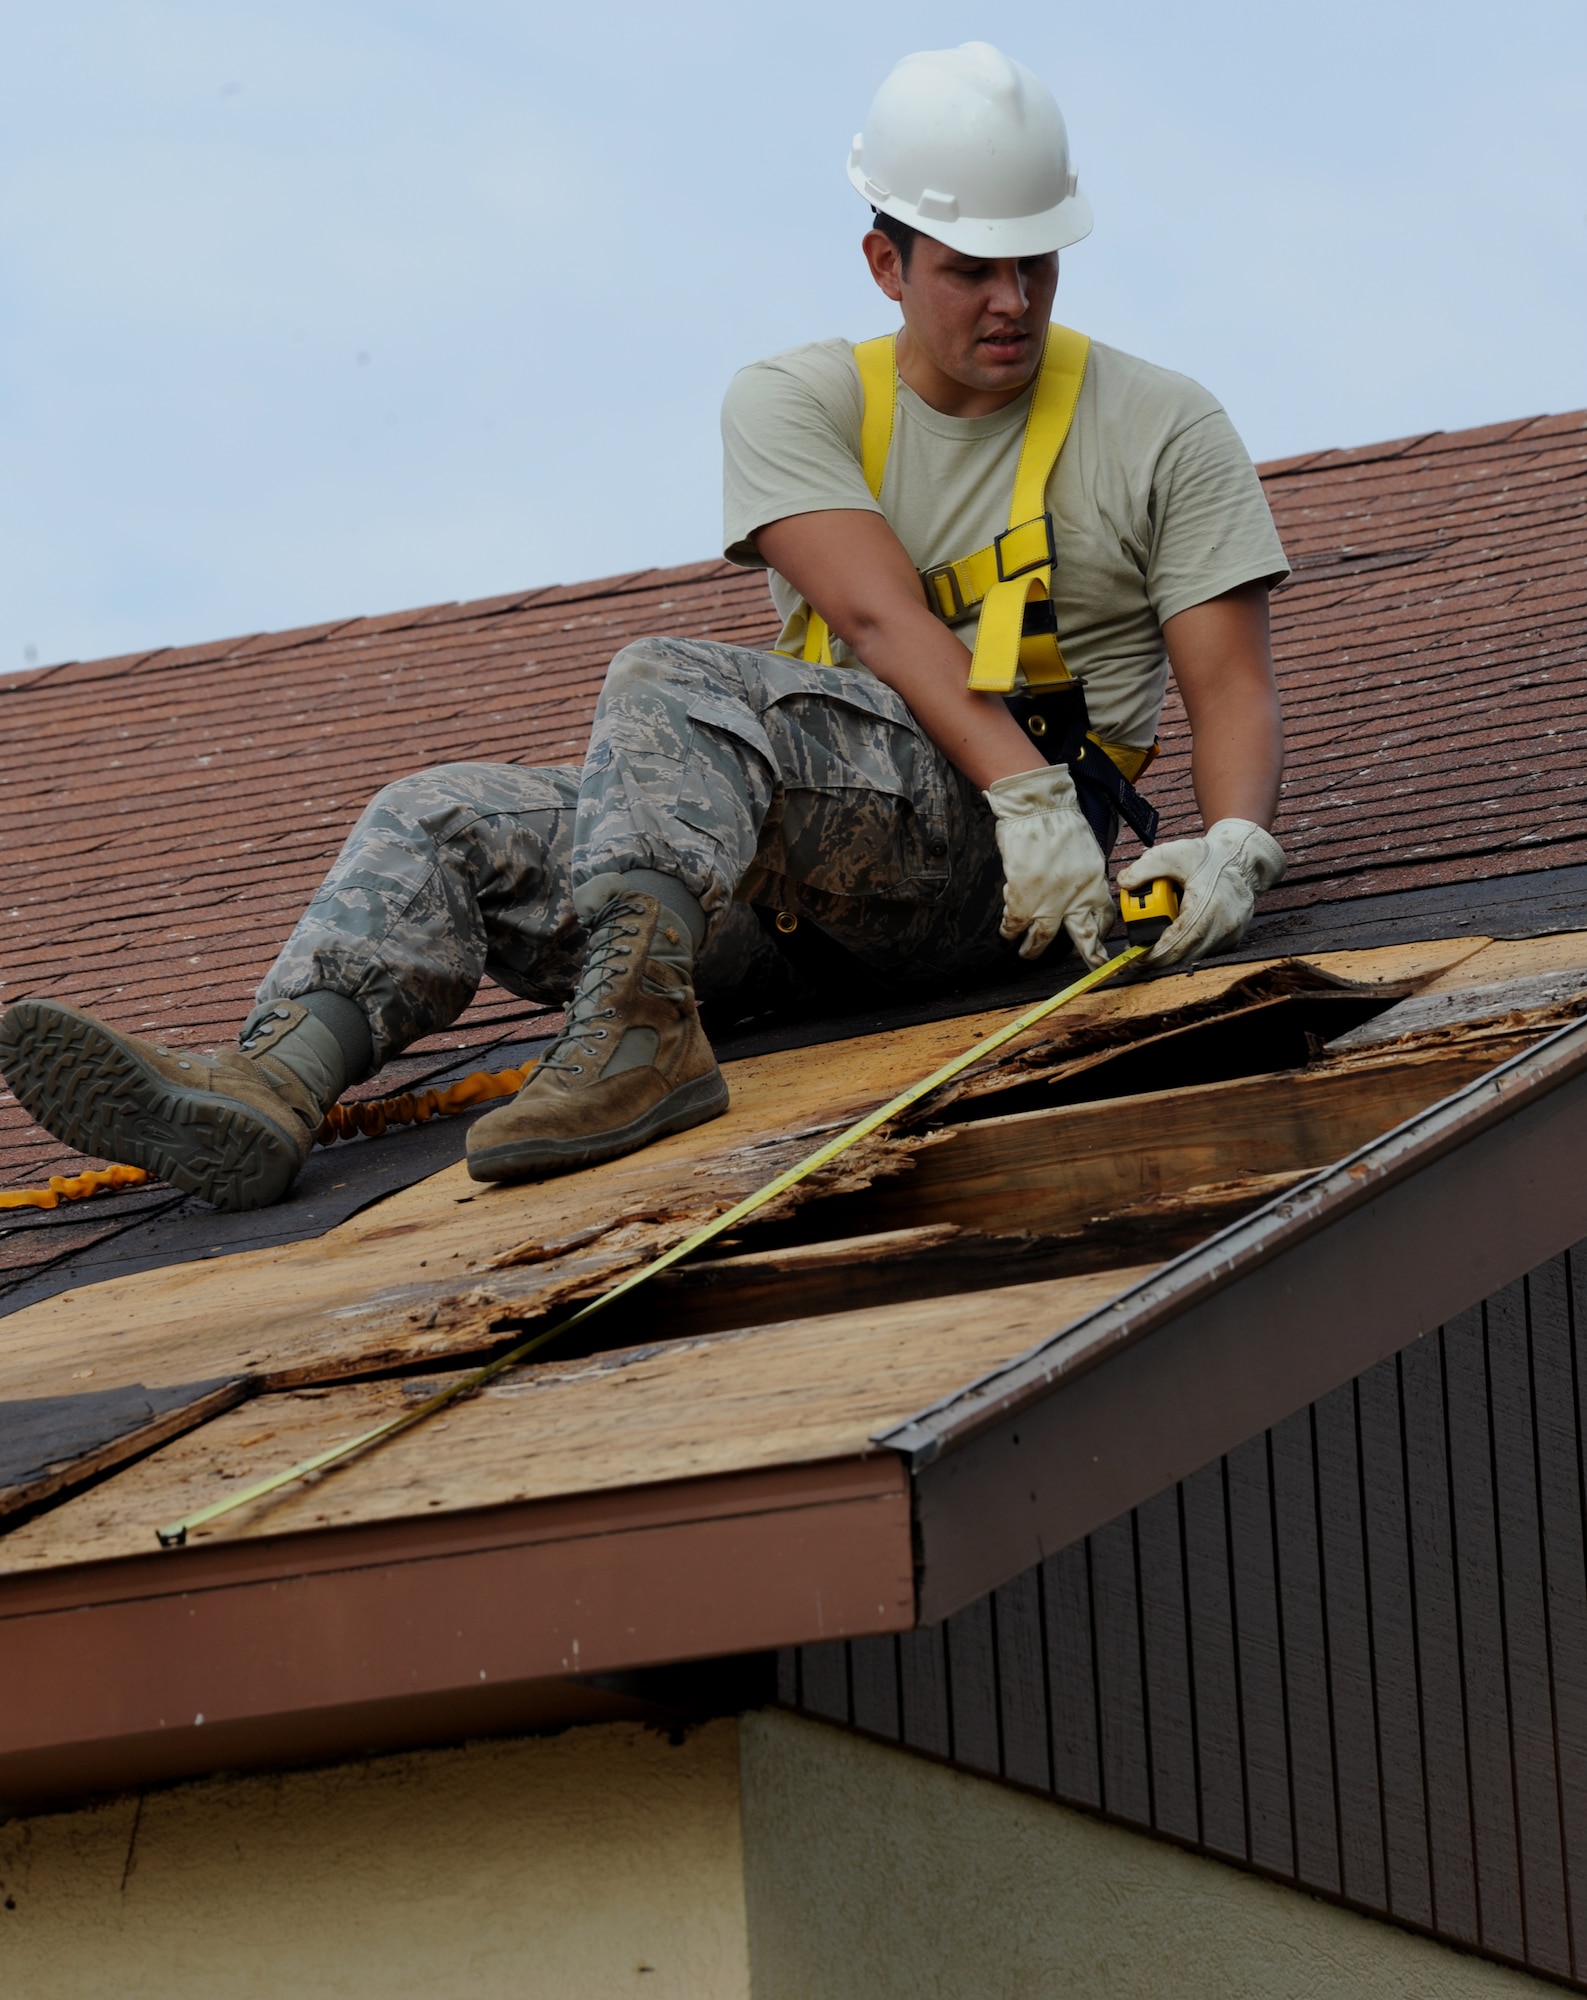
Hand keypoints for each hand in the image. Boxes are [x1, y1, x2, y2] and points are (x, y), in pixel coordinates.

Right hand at [985, 766, 1114, 967]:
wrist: (1036, 812)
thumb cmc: (1059, 823)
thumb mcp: (1086, 852)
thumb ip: (1085, 876)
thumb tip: (1078, 889)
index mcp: (1094, 885)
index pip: (1104, 915)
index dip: (1101, 928)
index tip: (1099, 935)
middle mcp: (1074, 900)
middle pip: (1083, 937)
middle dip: (1089, 955)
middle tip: (1093, 966)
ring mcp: (1046, 904)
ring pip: (1041, 939)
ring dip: (1033, 949)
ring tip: (1028, 953)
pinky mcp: (1021, 902)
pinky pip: (1014, 926)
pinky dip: (1009, 930)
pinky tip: (1007, 932)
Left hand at [1118, 818, 1286, 967]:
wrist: (1242, 859)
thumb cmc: (1210, 857)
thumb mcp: (1174, 853)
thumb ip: (1145, 867)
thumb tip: (1123, 883)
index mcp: (1208, 906)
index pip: (1177, 942)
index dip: (1154, 955)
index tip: (1134, 959)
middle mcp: (1223, 925)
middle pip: (1184, 956)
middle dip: (1158, 959)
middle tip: (1137, 956)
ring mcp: (1230, 934)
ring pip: (1194, 956)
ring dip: (1172, 954)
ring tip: (1153, 943)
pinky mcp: (1232, 938)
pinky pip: (1204, 951)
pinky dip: (1188, 948)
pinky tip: (1176, 936)